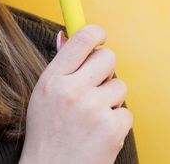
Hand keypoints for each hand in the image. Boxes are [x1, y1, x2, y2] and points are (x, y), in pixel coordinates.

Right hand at [19, 25, 132, 163]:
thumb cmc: (47, 135)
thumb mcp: (43, 96)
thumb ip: (59, 66)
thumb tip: (66, 36)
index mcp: (53, 80)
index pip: (82, 39)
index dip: (96, 33)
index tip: (100, 38)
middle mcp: (72, 91)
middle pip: (108, 57)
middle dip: (105, 70)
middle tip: (95, 86)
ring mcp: (93, 109)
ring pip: (120, 86)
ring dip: (111, 101)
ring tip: (92, 119)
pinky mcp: (111, 128)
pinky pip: (127, 112)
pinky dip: (117, 124)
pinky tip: (99, 134)